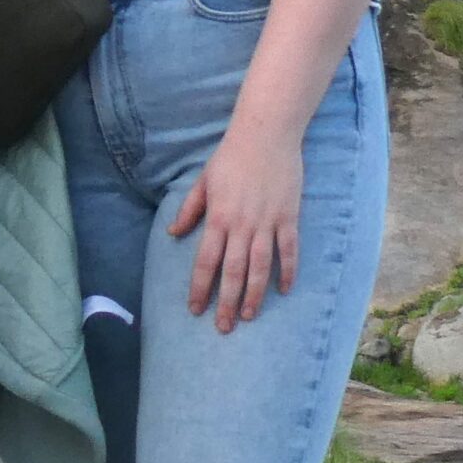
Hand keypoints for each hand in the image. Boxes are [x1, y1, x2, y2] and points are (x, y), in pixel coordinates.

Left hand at [167, 124, 302, 330]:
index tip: (195, 310)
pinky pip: (289, 250)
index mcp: (217, 218)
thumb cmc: (230, 156)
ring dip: (255, 295)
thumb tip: (173, 232)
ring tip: (250, 316)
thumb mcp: (203, 181)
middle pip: (233, 272)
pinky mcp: (289, 217)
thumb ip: (190, 210)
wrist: (266, 135)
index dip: (200, 289)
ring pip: (260, 267)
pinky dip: (288, 270)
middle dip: (226, 302)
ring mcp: (267, 222)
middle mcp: (241, 225)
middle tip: (223, 328)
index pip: (205, 262)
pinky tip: (284, 289)